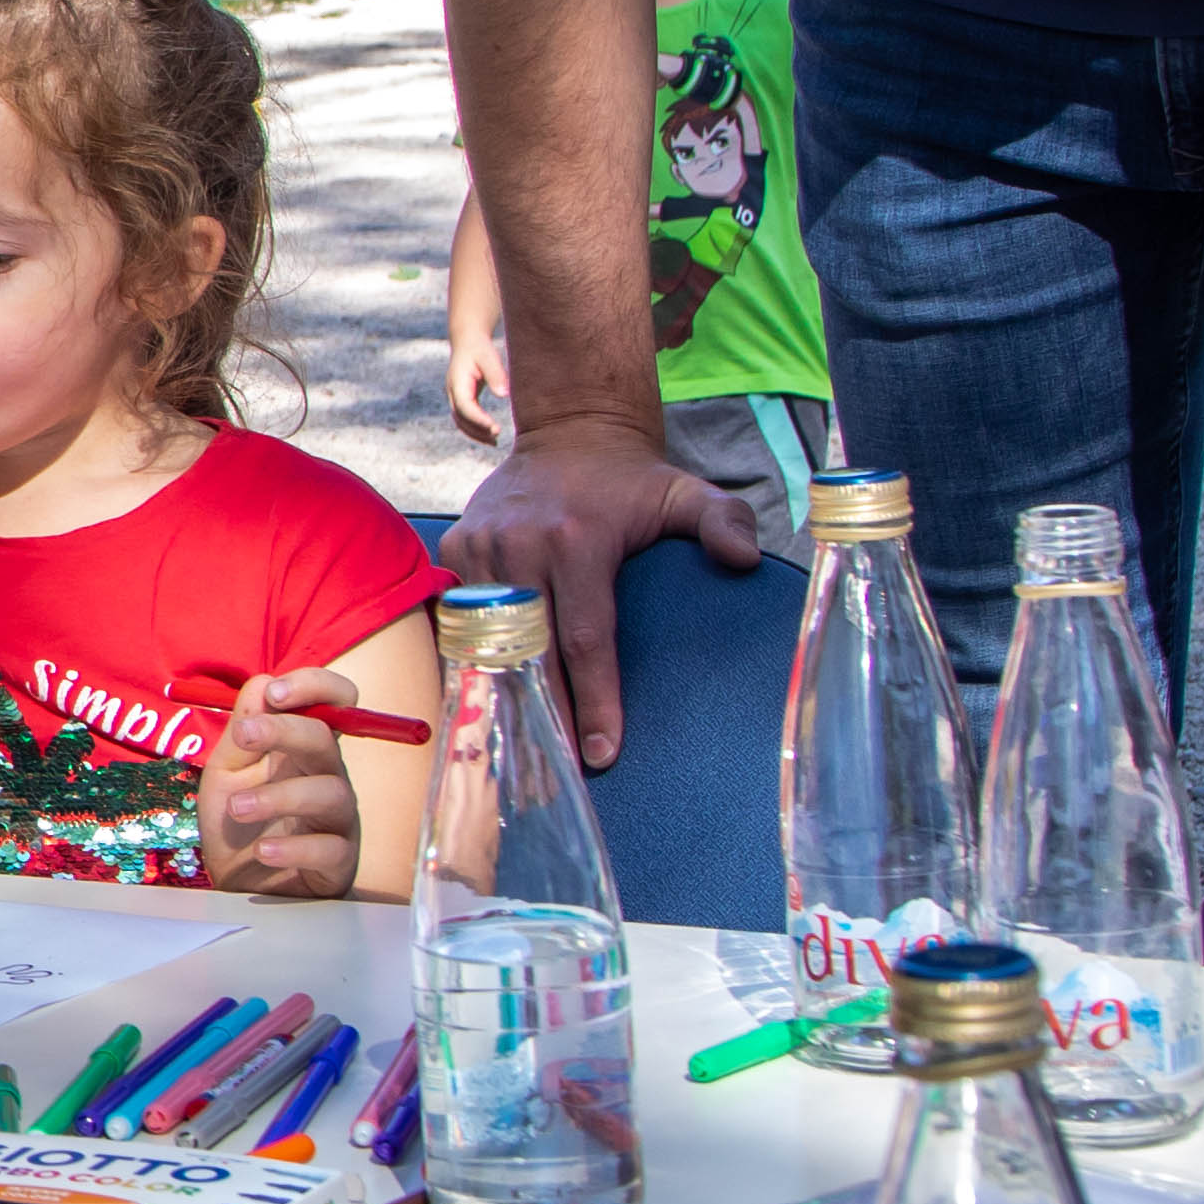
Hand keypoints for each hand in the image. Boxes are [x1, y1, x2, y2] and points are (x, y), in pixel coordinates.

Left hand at [197, 672, 365, 897]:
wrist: (238, 887)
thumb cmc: (238, 825)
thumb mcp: (226, 772)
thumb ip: (244, 730)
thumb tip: (263, 682)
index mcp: (303, 749)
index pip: (334, 702)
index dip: (314, 687)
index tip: (276, 693)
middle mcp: (327, 777)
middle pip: (326, 740)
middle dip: (285, 731)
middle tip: (244, 736)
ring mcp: (337, 820)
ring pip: (330, 793)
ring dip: (278, 796)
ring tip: (237, 808)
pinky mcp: (337, 863)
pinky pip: (328, 849)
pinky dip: (293, 848)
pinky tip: (262, 851)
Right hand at [434, 422, 753, 768]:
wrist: (571, 431)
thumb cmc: (633, 481)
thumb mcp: (686, 492)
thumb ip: (724, 520)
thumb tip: (745, 560)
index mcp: (578, 541)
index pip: (585, 642)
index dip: (594, 703)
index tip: (604, 754)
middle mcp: (521, 545)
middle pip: (531, 654)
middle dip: (547, 716)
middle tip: (560, 772)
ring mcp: (482, 546)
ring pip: (487, 640)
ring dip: (502, 694)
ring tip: (519, 746)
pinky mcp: (458, 546)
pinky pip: (460, 617)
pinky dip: (470, 659)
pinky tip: (484, 700)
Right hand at [442, 315, 512, 446]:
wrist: (467, 341)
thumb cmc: (480, 349)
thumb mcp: (489, 358)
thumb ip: (496, 375)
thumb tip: (504, 395)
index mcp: (457, 383)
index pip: (465, 407)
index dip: (478, 419)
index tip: (494, 428)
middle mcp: (453, 392)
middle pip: (460, 418)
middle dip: (476, 431)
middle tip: (496, 437)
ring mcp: (455, 397)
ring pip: (460, 422)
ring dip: (475, 434)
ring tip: (495, 442)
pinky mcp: (461, 399)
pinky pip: (465, 419)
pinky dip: (475, 429)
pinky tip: (490, 433)